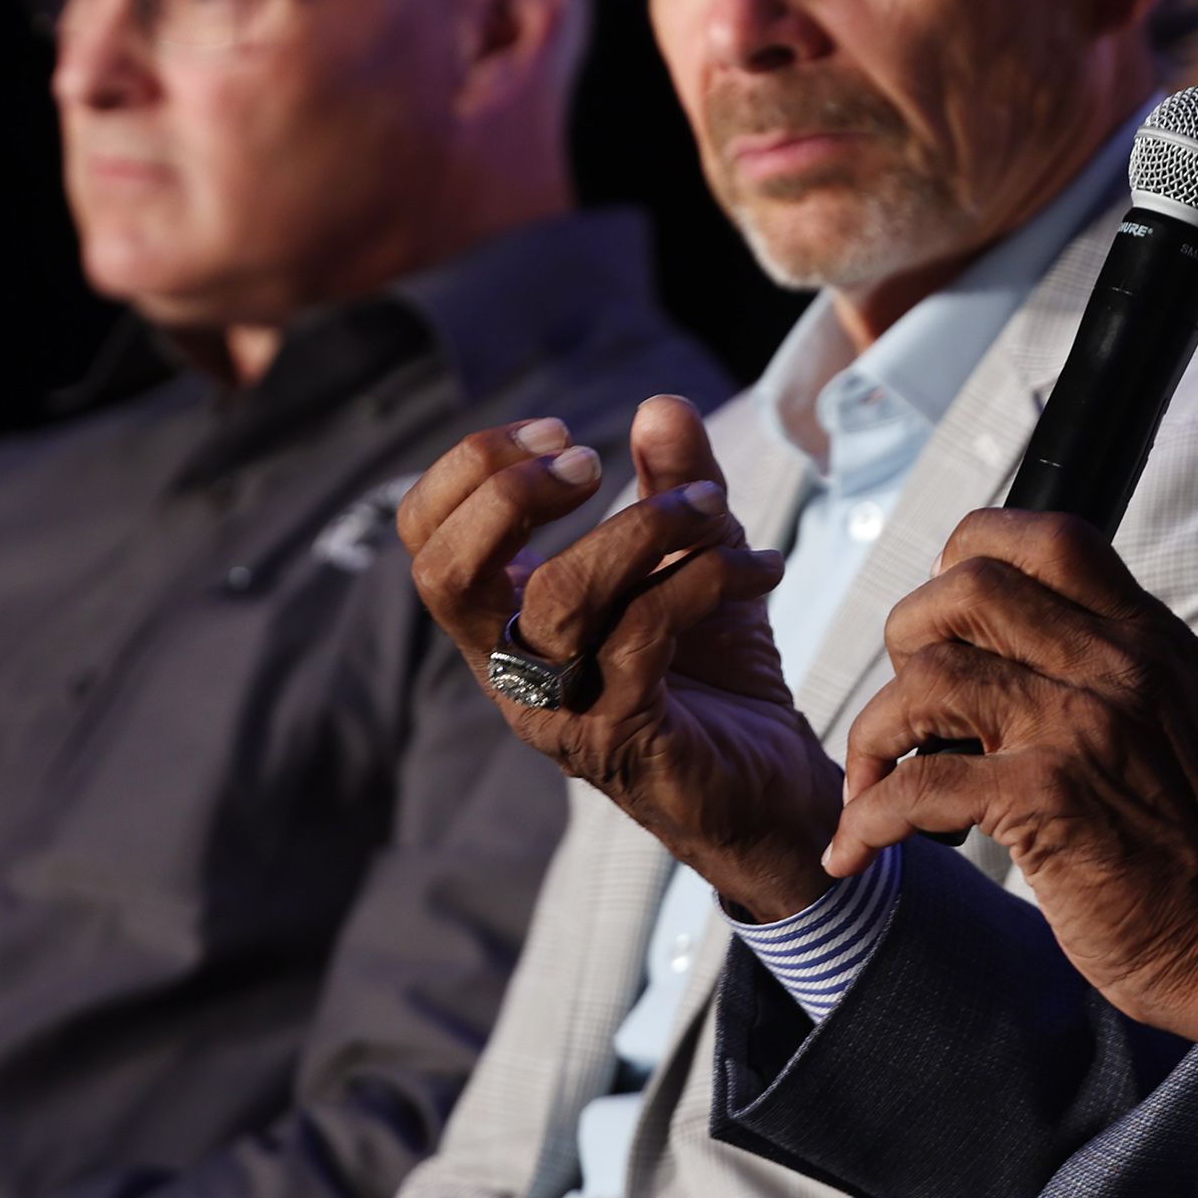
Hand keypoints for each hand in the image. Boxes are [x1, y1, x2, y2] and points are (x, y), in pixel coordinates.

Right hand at [401, 394, 841, 919]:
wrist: (771, 791)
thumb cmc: (714, 676)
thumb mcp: (694, 561)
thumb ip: (674, 484)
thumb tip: (660, 405)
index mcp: (506, 622)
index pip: (427, 543)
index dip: (470, 473)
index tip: (559, 430)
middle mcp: (511, 672)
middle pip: (448, 577)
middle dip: (512, 498)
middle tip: (592, 462)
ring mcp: (558, 711)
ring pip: (559, 599)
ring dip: (645, 527)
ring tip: (713, 508)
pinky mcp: (622, 737)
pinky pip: (643, 635)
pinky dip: (704, 579)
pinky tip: (758, 567)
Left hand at [829, 508, 1197, 1039]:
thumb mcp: (1188, 714)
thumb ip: (1126, 665)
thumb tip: (1050, 632)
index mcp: (1150, 639)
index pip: (1050, 541)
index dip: (973, 554)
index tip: (949, 617)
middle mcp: (1117, 667)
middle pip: (970, 589)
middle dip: (908, 635)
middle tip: (909, 701)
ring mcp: (1080, 729)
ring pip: (930, 679)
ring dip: (875, 732)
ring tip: (872, 778)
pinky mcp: (1046, 801)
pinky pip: (918, 785)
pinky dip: (869, 818)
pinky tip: (856, 849)